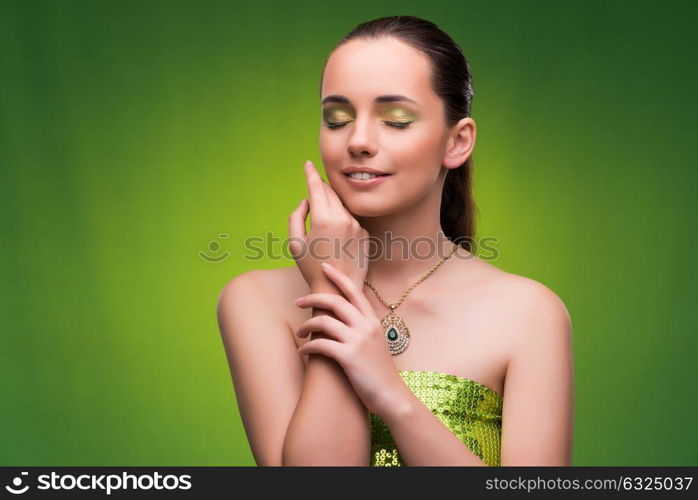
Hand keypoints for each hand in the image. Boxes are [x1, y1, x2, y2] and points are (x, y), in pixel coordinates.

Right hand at [288, 160, 369, 291]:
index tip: (308, 163)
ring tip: (323, 221)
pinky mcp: (365, 234)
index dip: (311, 174)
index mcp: (323, 219)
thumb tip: (305, 201)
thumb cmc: (311, 268)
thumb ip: (296, 217)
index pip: (316, 188)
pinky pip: (352, 220)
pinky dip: (343, 220)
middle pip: (331, 193)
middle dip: (321, 188)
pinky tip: (336, 237)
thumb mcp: (295, 243)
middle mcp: (343, 219)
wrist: (338, 289)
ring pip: (342, 206)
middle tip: (313, 186)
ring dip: (332, 205)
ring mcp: (356, 226)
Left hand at [294, 261, 408, 416]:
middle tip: (298, 301)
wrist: (392, 396)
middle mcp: (366, 327)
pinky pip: (320, 345)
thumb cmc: (381, 373)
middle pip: (335, 302)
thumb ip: (363, 331)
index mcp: (373, 322)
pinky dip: (308, 347)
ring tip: (300, 333)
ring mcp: (358, 341)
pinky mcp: (349, 357)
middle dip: (313, 298)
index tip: (325, 267)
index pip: (354, 292)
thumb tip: (346, 322)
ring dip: (307, 325)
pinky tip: (303, 352)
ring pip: (324, 322)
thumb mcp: (376, 345)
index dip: (339, 277)